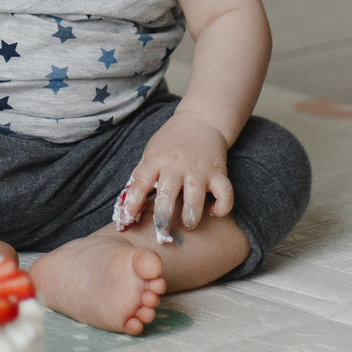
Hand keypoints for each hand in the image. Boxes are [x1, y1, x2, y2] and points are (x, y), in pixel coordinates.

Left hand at [119, 113, 231, 231]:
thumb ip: (141, 176)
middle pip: (167, 193)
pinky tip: (213, 211)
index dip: (132, 202)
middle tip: (162, 232)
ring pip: (195, 196)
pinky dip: (221, 207)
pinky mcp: (219, 172)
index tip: (127, 219)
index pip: (140, 181)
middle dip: (163, 216)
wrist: (201, 119)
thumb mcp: (150, 152)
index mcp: (156, 159)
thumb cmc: (171, 142)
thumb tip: (126, 206)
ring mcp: (199, 169)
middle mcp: (177, 164)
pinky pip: (225, 193)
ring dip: (191, 215)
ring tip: (188, 224)